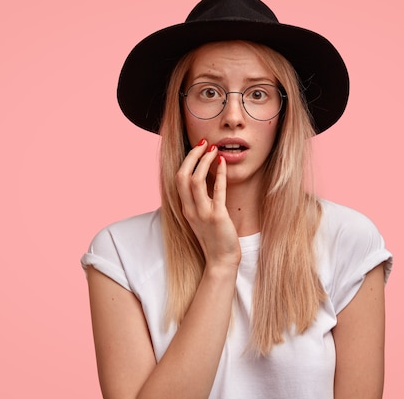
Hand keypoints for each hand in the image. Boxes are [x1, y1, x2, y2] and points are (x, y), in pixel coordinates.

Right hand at [175, 140, 240, 268]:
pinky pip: (216, 192)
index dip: (187, 160)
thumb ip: (200, 201)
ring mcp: (202, 213)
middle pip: (183, 176)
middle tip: (204, 143)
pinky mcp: (217, 217)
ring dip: (204, 162)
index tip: (197, 148)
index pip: (179, 178)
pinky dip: (219, 175)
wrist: (221, 261)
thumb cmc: (215, 239)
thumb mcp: (202, 218)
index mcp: (186, 208)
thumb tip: (204, 180)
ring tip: (214, 150)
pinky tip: (223, 163)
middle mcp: (190, 209)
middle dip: (192, 156)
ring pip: (195, 181)